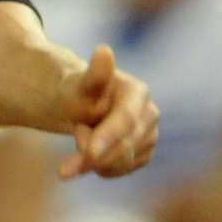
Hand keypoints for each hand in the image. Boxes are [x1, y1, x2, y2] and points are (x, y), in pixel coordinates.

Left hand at [56, 44, 158, 182]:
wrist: (79, 103)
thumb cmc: (77, 91)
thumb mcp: (79, 84)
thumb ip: (94, 75)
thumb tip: (104, 50)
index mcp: (138, 92)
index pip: (125, 120)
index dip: (107, 138)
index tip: (88, 154)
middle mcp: (150, 113)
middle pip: (125, 145)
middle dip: (93, 152)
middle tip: (70, 137)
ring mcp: (150, 135)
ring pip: (122, 162)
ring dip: (93, 159)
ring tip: (80, 134)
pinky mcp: (143, 153)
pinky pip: (121, 171)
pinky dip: (101, 167)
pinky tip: (90, 153)